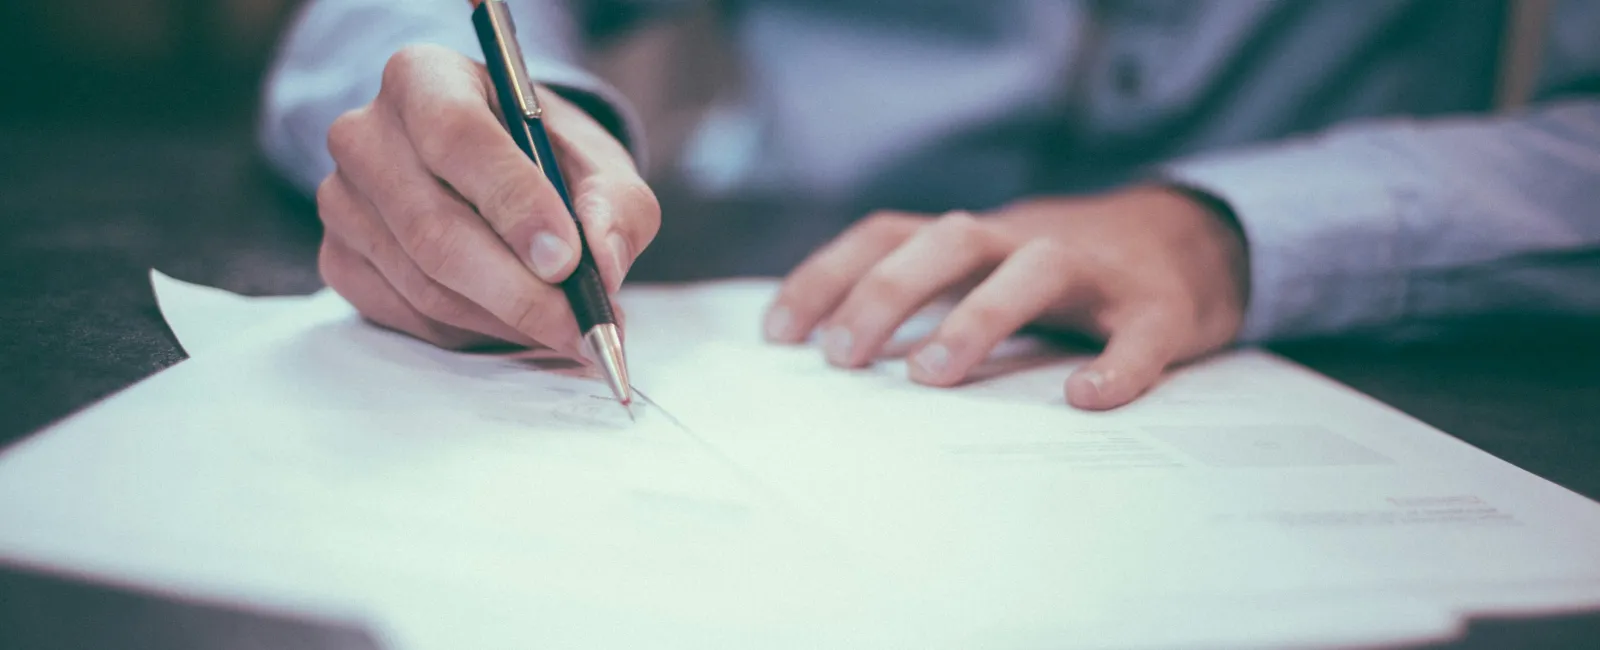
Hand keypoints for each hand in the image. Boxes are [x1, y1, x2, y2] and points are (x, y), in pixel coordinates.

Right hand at [317, 44, 658, 352]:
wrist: (495, 172)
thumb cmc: (545, 158)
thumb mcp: (598, 163)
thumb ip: (615, 206)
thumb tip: (603, 264)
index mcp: (424, 78)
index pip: (457, 137)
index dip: (514, 204)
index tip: (566, 260)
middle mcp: (365, 134)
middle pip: (434, 228)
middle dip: (519, 290)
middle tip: (581, 325)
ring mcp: (342, 201)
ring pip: (425, 283)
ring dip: (505, 319)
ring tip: (565, 328)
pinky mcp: (339, 259)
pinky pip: (408, 315)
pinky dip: (472, 332)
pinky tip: (514, 322)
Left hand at [763, 186, 1249, 409]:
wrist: (1193, 242)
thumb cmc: (1063, 276)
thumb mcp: (986, 272)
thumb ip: (925, 300)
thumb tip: (831, 359)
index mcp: (976, 239)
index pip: (888, 235)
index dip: (829, 275)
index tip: (778, 334)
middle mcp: (1026, 240)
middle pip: (949, 240)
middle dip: (887, 292)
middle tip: (842, 358)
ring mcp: (1096, 270)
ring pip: (1035, 269)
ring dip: (978, 315)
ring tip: (931, 376)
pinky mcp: (1160, 308)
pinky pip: (1139, 334)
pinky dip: (1116, 365)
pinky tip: (1086, 398)